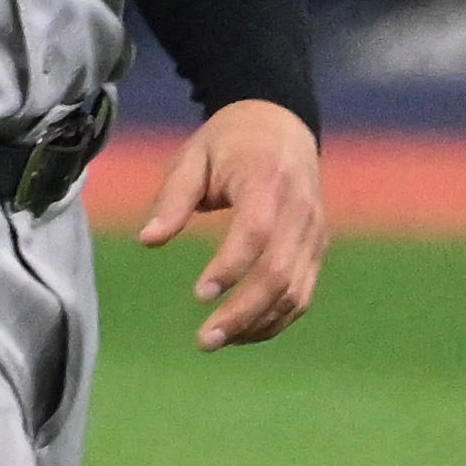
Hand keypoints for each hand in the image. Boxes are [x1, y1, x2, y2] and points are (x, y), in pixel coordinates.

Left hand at [134, 98, 324, 346]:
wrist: (282, 124)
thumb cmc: (229, 142)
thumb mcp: (192, 158)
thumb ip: (172, 200)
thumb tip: (148, 240)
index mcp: (268, 179)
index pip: (256, 231)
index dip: (231, 267)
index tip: (199, 295)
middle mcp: (300, 209)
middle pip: (279, 272)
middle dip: (242, 312)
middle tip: (203, 340)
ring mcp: (314, 232)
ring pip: (295, 292)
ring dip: (257, 324)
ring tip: (217, 341)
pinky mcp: (317, 248)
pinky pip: (302, 294)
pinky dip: (275, 320)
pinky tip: (242, 332)